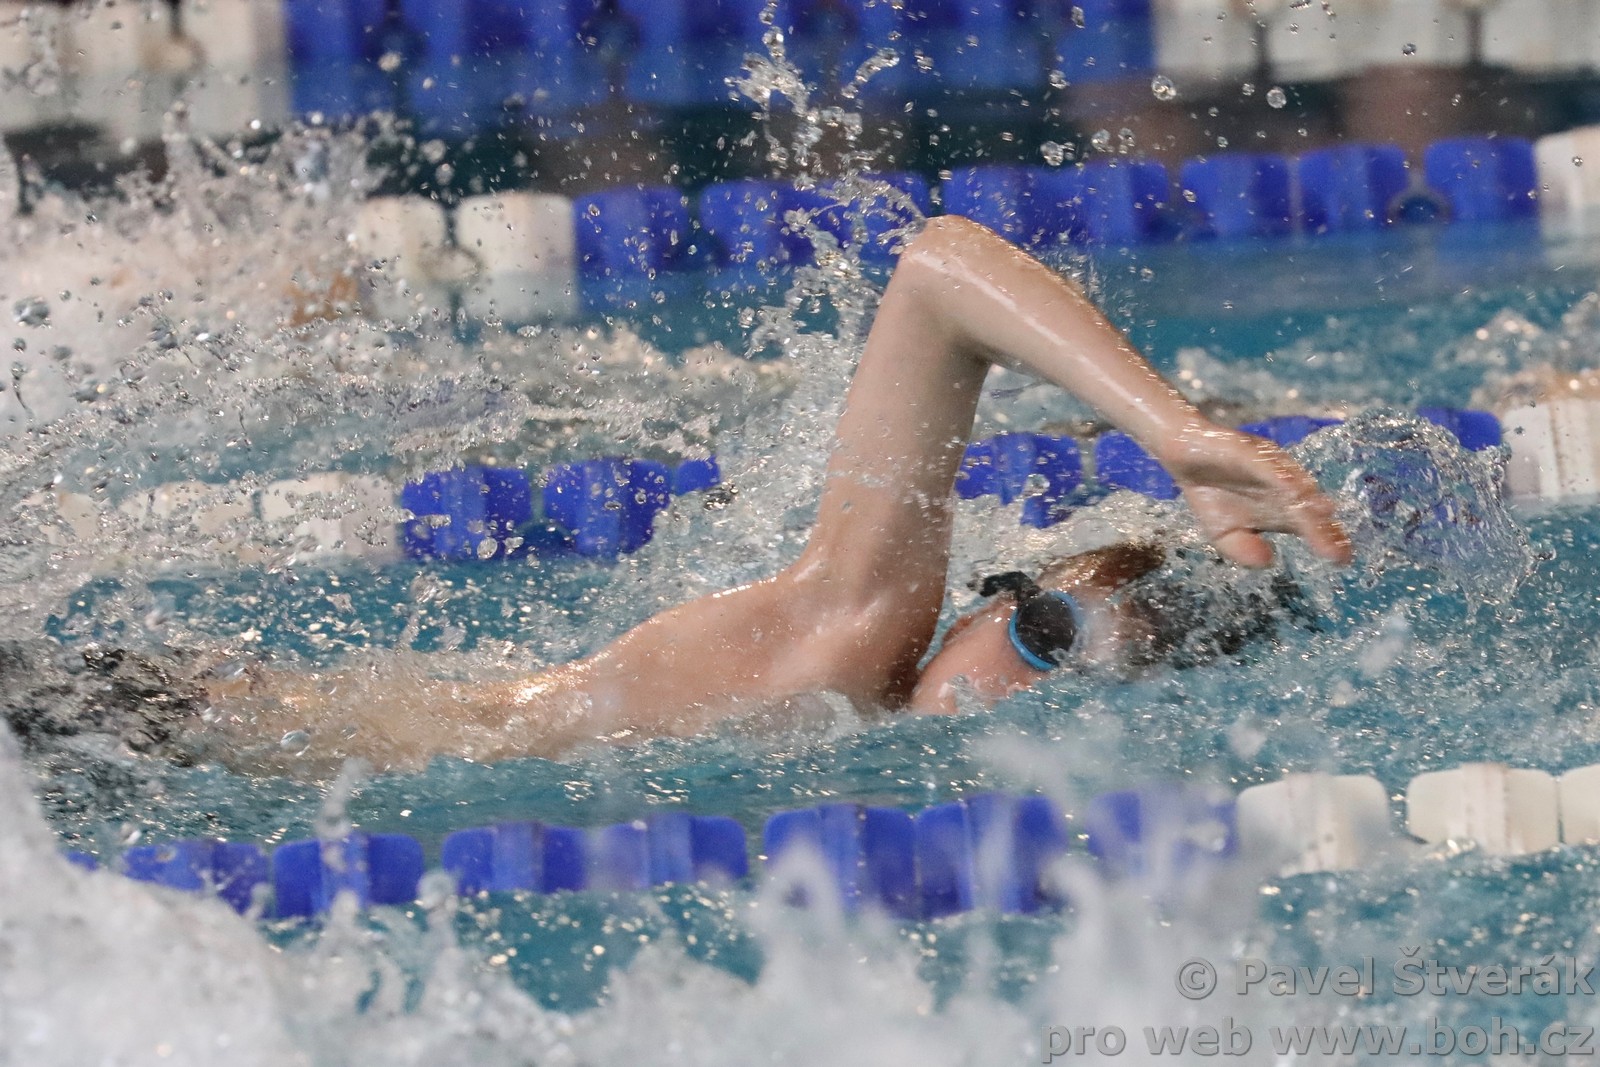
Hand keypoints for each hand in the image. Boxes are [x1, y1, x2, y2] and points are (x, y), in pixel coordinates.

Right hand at [1159, 422, 1352, 568]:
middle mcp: (1282, 489)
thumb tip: (1268, 561)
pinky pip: (1266, 465)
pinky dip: (1280, 475)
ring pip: (1293, 486)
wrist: (1184, 456)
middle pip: (1306, 510)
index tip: (1341, 559)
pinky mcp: (1250, 453)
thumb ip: (1242, 550)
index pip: (1307, 527)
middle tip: (1337, 551)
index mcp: (1279, 511)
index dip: (1324, 541)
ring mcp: (1269, 469)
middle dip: (1322, 529)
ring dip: (1308, 501)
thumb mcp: (1223, 534)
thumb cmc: (1211, 495)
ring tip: (1324, 517)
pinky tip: (1292, 489)